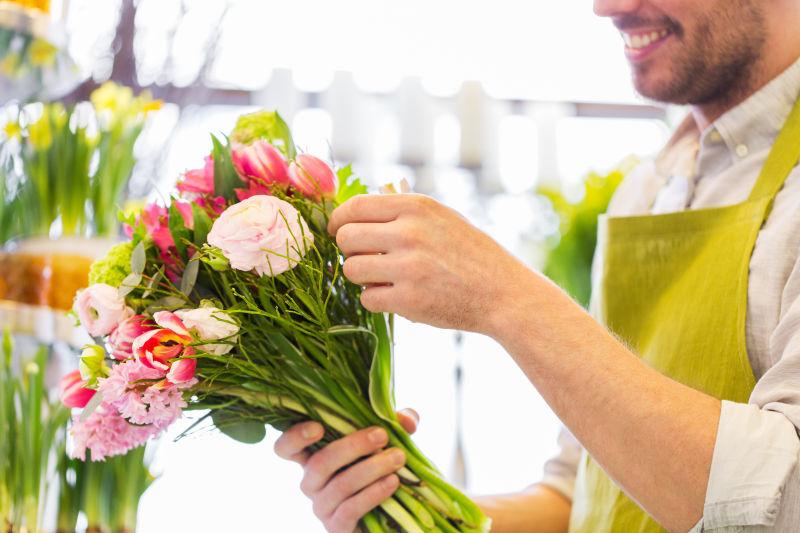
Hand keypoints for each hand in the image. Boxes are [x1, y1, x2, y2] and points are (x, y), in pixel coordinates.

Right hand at [274, 410, 417, 532]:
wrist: (390, 514)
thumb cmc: (379, 469)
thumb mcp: (385, 442)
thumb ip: (396, 425)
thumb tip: (408, 419)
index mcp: (313, 457)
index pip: (286, 448)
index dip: (295, 437)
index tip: (318, 426)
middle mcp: (311, 483)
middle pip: (319, 463)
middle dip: (353, 446)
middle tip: (382, 435)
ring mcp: (321, 507)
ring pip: (340, 485)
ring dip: (372, 469)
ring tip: (398, 458)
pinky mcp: (336, 528)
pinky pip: (350, 509)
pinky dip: (374, 493)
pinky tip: (393, 482)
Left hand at [328, 194, 531, 333]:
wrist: (502, 292)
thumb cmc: (469, 254)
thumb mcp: (441, 218)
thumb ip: (400, 213)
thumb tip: (352, 216)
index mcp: (416, 207)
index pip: (355, 207)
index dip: (338, 221)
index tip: (337, 231)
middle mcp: (410, 233)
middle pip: (346, 238)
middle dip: (349, 250)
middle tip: (365, 257)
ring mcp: (408, 267)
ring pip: (352, 270)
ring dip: (361, 277)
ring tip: (383, 278)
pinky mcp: (409, 300)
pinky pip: (367, 298)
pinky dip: (376, 299)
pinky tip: (396, 296)